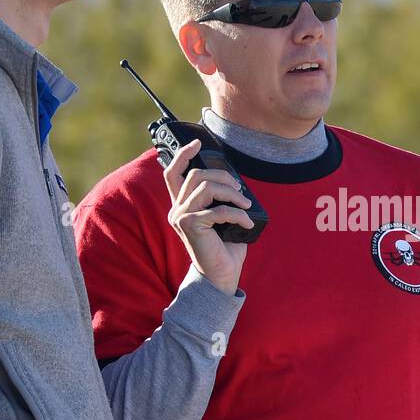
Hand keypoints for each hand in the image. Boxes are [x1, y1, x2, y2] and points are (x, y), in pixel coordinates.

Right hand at [163, 138, 251, 295]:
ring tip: (245, 205)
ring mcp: (181, 217)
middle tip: (240, 191)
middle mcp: (177, 210)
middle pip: (196, 175)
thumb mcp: (222, 217)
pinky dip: (237, 214)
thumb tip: (232, 181)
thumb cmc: (224, 247)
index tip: (197, 143)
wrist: (221, 276)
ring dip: (232, 193)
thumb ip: (219, 199)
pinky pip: (218, 210)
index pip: (172, 173)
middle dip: (223, 177)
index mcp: (182, 205)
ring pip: (206, 188)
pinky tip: (247, 223)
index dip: (182, 154)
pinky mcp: (190, 226)